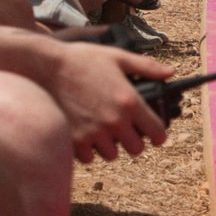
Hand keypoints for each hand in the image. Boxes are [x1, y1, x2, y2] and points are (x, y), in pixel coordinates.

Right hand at [44, 42, 172, 162]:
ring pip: (112, 155)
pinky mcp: (75, 141)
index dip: (158, 134)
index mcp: (129, 101)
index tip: (153, 133)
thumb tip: (170, 72)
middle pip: (136, 149)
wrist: (45, 67)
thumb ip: (146, 67)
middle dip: (132, 141)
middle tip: (123, 130)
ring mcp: (94, 133)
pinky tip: (84, 135)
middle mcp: (114, 121)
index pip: (157, 132)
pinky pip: (89, 158)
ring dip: (109, 146)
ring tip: (101, 130)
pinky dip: (88, 150)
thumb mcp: (117, 57)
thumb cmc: (81, 59)